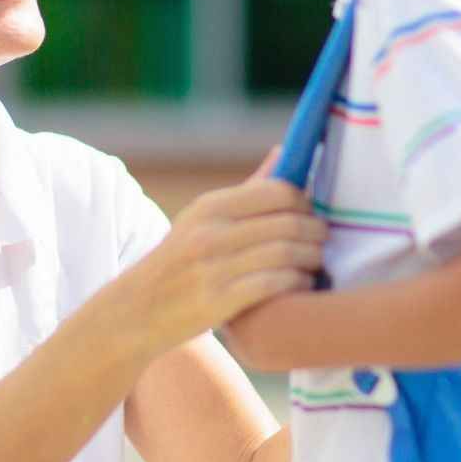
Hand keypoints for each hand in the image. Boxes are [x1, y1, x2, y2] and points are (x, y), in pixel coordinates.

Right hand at [121, 150, 324, 356]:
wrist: (137, 310)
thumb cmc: (181, 261)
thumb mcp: (204, 219)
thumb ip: (249, 190)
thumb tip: (283, 151)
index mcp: (211, 206)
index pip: (278, 191)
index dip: (306, 202)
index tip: (312, 215)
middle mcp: (211, 232)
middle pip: (289, 223)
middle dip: (316, 233)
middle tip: (323, 242)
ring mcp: (213, 267)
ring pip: (287, 253)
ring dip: (312, 260)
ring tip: (315, 265)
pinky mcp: (218, 301)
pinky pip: (275, 284)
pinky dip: (297, 283)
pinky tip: (301, 286)